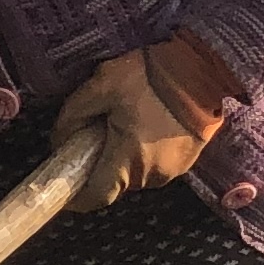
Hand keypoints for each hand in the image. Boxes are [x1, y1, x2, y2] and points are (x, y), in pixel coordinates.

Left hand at [50, 33, 234, 211]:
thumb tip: (59, 142)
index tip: (65, 189)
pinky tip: (147, 125)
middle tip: (96, 136)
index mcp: (128, 160)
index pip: (95, 197)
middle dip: (101, 166)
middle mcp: (151, 175)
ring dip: (125, 159)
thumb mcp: (101, 85)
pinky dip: (145, 152)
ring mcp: (173, 170)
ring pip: (136, 175)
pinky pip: (155, 165)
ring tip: (126, 125)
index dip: (77, 197)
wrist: (204, 67)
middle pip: (115, 184)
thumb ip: (73, 116)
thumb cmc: (151, 75)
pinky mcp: (187, 161)